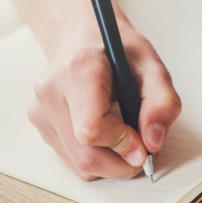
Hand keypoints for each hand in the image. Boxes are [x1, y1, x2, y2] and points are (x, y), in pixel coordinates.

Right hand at [29, 5, 181, 180]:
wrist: (79, 37)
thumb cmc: (115, 49)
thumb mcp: (151, 65)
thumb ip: (161, 102)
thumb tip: (152, 142)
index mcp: (76, 70)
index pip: (92, 129)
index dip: (123, 144)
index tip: (143, 143)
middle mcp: (50, 92)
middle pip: (85, 156)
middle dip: (121, 164)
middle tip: (142, 152)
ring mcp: (40, 111)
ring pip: (78, 165)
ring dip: (110, 164)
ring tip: (125, 138)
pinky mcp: (40, 126)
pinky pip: (72, 161)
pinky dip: (96, 158)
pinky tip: (106, 135)